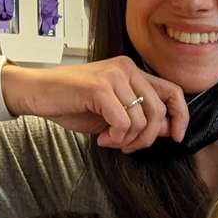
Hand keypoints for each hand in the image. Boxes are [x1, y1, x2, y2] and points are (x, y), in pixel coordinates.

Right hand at [2, 56, 188, 152]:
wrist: (36, 92)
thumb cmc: (71, 101)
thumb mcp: (112, 111)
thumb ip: (139, 115)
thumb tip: (169, 129)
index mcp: (132, 71)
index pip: (172, 91)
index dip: (180, 116)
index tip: (176, 137)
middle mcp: (126, 69)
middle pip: (159, 110)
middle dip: (148, 138)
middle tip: (129, 148)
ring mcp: (113, 76)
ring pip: (141, 120)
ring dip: (127, 140)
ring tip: (109, 140)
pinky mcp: (99, 88)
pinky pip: (123, 122)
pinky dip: (115, 138)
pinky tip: (101, 138)